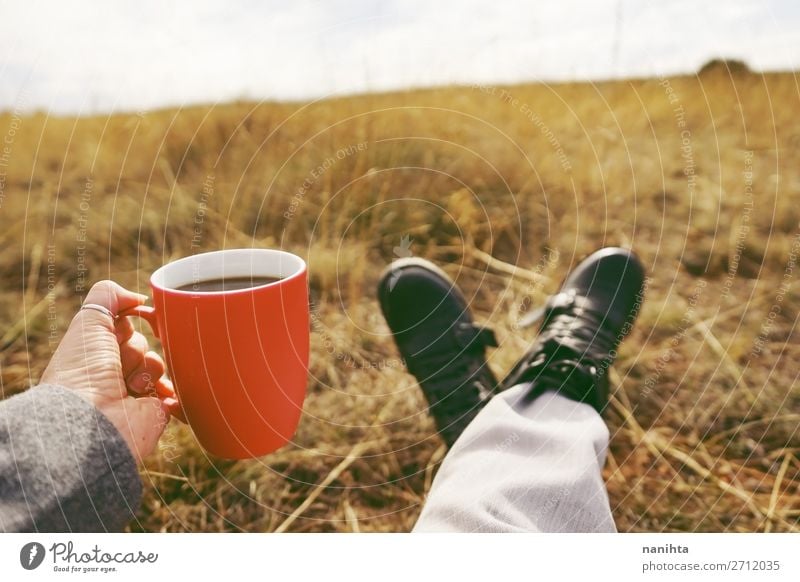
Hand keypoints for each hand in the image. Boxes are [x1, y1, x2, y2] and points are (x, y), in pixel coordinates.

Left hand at [41, 280, 177, 463]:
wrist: (93, 420)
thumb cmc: (83, 371)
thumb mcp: (88, 321)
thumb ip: (108, 295)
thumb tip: (139, 298)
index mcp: (96, 355)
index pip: (125, 328)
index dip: (123, 329)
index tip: (115, 337)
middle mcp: (113, 374)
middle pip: (143, 344)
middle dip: (134, 351)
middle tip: (118, 367)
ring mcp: (135, 394)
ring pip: (159, 364)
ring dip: (147, 370)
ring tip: (130, 388)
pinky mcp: (156, 412)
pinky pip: (176, 391)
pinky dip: (169, 392)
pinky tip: (153, 397)